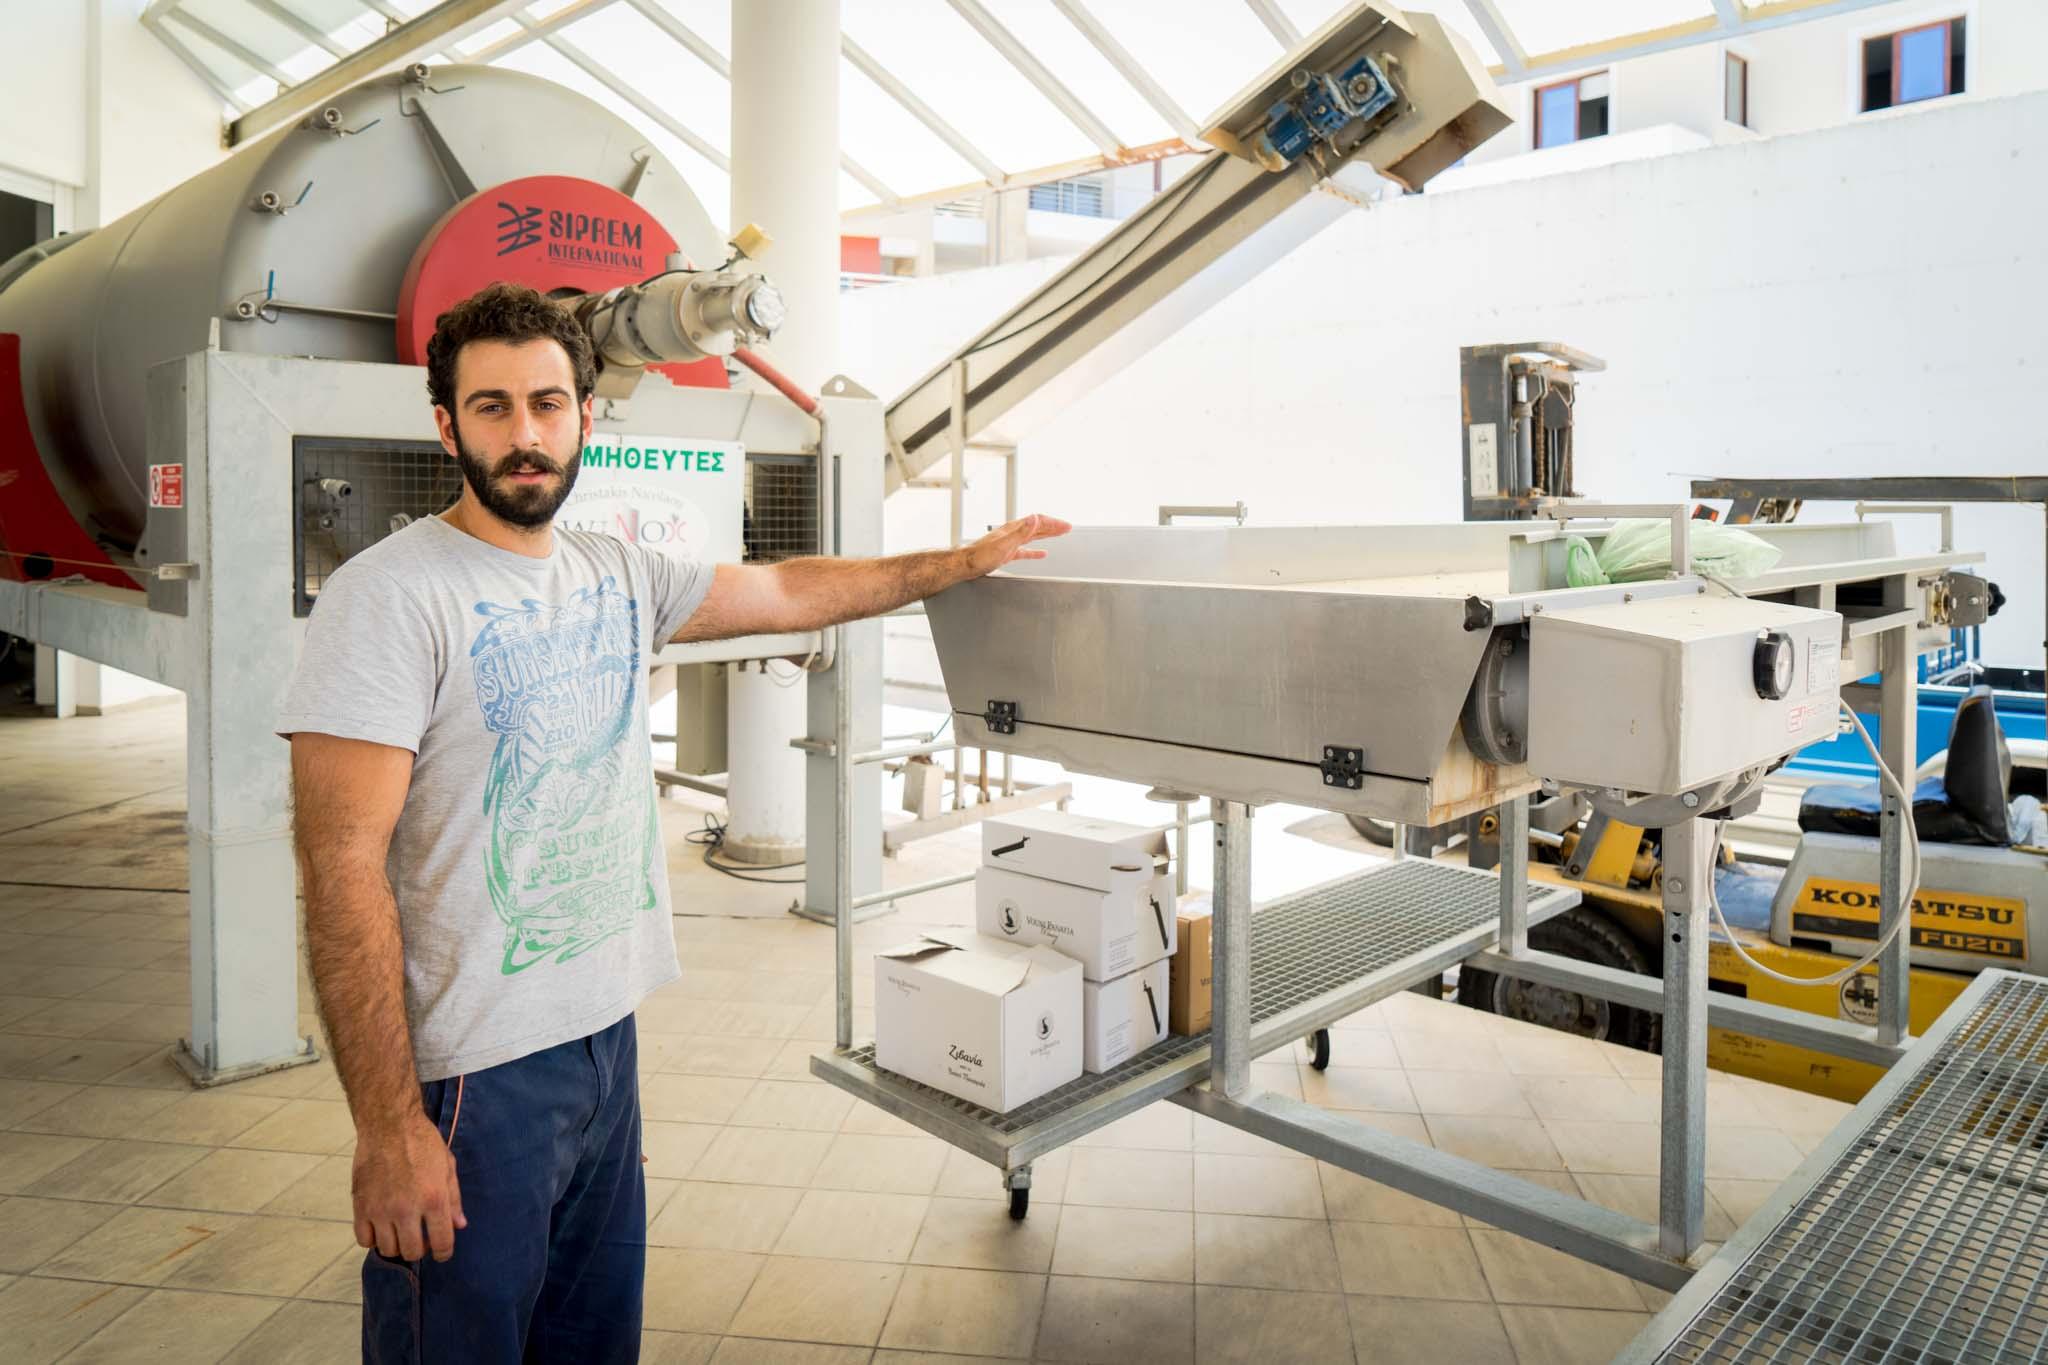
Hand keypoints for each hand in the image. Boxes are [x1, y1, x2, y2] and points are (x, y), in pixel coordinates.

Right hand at [352, 1111, 465, 1262]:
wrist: (389, 1125)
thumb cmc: (423, 1143)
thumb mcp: (447, 1167)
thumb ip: (453, 1199)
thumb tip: (459, 1225)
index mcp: (434, 1199)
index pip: (442, 1242)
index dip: (444, 1253)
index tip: (442, 1252)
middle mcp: (407, 1209)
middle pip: (412, 1252)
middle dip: (420, 1249)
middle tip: (421, 1238)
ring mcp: (381, 1210)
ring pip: (388, 1249)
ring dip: (397, 1244)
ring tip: (401, 1231)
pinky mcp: (360, 1206)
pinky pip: (364, 1239)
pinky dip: (373, 1238)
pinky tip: (381, 1226)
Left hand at [964, 514, 1072, 576]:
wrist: (965, 565)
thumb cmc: (980, 556)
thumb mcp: (1004, 544)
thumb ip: (1021, 531)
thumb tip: (1035, 518)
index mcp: (1013, 529)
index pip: (1038, 522)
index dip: (1054, 523)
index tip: (1066, 526)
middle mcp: (1013, 533)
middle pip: (1037, 527)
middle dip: (1053, 527)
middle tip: (1067, 528)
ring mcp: (1010, 543)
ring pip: (1033, 536)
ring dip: (1047, 535)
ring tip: (1058, 534)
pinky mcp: (1006, 553)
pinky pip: (1025, 551)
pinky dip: (1035, 551)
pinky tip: (1041, 554)